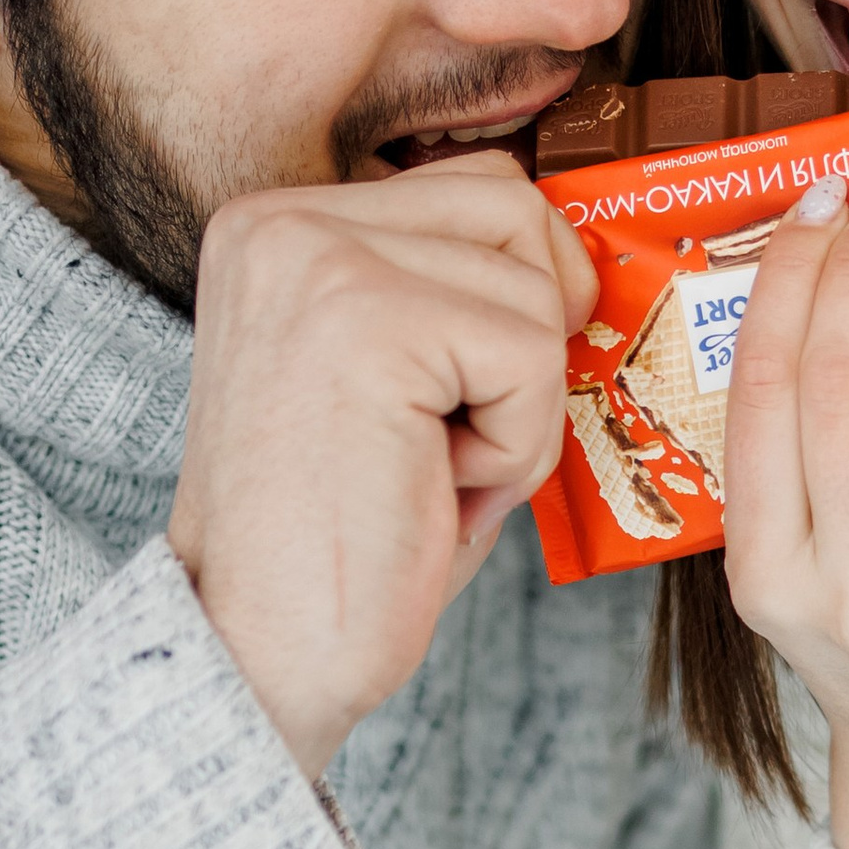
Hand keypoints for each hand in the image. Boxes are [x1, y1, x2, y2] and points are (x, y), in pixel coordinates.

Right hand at [167, 154, 594, 781]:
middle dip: (528, 342)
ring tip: (431, 473)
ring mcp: (318, 259)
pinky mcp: (368, 318)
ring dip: (519, 408)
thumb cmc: (347, 544)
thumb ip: (458, 296)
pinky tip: (432, 492)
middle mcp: (283, 221)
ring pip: (535, 287)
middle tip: (452, 445)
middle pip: (515, 211)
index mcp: (279, 227)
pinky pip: (531, 356)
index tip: (457, 406)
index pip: (474, 190)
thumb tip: (587, 257)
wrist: (261, 658)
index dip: (516, 303)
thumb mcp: (400, 387)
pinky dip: (515, 449)